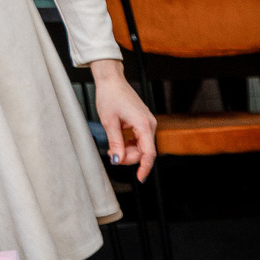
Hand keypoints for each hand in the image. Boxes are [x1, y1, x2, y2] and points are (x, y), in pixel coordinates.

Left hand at [89, 61, 158, 181]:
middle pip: (144, 152)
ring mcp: (148, 123)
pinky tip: (119, 142)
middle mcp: (150, 125)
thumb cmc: (110, 96)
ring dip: (128, 151)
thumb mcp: (109, 122)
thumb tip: (117, 161)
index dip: (144, 167)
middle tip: (111, 154)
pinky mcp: (144, 122)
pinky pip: (140, 140)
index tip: (140, 179)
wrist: (112, 80)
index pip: (149, 153)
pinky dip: (130, 144)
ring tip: (112, 147)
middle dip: (129, 157)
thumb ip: (115, 143)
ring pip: (142, 147)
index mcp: (144, 125)